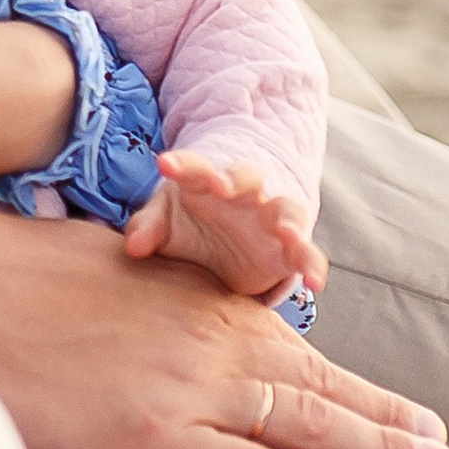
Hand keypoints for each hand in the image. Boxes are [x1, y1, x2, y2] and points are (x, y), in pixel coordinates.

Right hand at [0, 177, 448, 448]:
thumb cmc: (12, 275)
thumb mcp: (104, 269)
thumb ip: (156, 298)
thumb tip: (169, 319)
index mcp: (196, 298)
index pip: (296, 346)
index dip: (354, 382)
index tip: (401, 404)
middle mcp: (207, 340)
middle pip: (320, 388)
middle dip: (389, 419)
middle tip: (445, 447)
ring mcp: (186, 388)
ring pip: (307, 426)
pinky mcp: (154, 435)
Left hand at [125, 148, 325, 299]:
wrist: (223, 241)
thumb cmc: (189, 223)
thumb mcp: (165, 222)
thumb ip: (149, 229)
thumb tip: (133, 247)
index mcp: (208, 182)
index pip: (195, 167)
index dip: (181, 164)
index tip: (165, 164)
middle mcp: (245, 195)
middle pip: (246, 177)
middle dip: (235, 179)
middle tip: (222, 185)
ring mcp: (271, 219)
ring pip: (287, 211)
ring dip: (287, 219)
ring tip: (285, 231)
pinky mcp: (288, 251)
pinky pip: (307, 255)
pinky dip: (313, 266)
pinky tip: (315, 284)